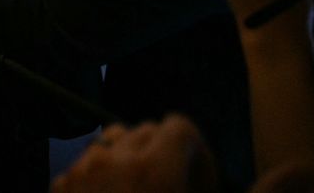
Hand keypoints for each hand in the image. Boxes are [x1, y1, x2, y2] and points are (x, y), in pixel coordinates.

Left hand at [51, 115, 217, 192]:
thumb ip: (222, 187)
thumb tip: (252, 172)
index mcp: (152, 171)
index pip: (179, 127)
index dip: (197, 151)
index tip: (199, 179)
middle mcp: (114, 161)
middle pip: (147, 131)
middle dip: (163, 154)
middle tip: (170, 187)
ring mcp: (82, 170)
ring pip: (114, 142)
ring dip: (130, 159)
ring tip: (139, 192)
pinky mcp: (61, 182)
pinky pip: (88, 163)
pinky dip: (102, 175)